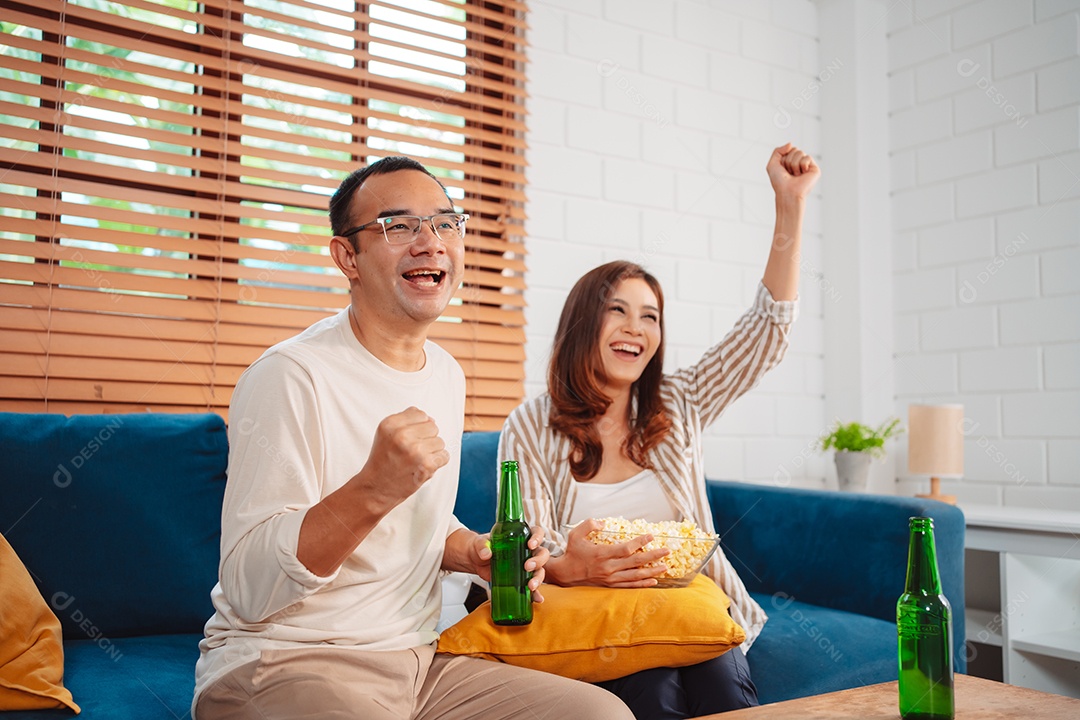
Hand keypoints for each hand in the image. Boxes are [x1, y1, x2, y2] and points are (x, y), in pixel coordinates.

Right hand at [353, 407, 448, 513]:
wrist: (376, 488)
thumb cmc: (383, 460)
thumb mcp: (386, 433)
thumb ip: (407, 421)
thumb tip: (431, 419)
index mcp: (390, 424)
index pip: (420, 414)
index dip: (418, 427)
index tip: (409, 438)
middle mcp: (402, 435)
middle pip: (433, 426)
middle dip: (426, 438)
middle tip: (412, 452)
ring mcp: (415, 450)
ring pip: (440, 441)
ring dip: (432, 452)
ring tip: (416, 460)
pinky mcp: (426, 465)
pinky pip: (444, 456)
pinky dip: (437, 463)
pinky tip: (422, 467)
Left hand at [470, 527, 549, 601]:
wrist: (475, 560)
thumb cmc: (481, 546)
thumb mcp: (480, 543)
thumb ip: (483, 546)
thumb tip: (486, 554)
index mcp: (521, 537)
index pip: (537, 533)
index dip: (537, 537)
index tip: (530, 545)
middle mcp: (527, 551)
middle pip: (542, 553)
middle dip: (538, 561)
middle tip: (527, 566)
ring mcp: (525, 565)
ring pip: (540, 570)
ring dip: (538, 578)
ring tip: (530, 585)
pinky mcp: (521, 578)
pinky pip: (532, 585)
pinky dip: (536, 593)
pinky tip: (537, 598)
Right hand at [553, 519, 669, 587]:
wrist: (565, 574)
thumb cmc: (572, 552)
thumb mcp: (575, 534)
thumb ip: (589, 525)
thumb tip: (604, 522)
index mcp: (602, 554)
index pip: (625, 548)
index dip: (640, 542)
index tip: (651, 536)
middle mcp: (608, 567)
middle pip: (635, 562)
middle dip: (653, 556)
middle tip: (667, 551)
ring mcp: (611, 578)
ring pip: (636, 575)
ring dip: (652, 571)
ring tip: (665, 566)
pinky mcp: (611, 585)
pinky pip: (630, 586)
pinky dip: (643, 584)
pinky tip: (654, 581)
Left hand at [767, 142, 819, 200]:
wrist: (786, 192)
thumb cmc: (779, 182)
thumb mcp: (772, 164)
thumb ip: (777, 151)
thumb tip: (791, 143)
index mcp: (791, 161)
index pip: (789, 148)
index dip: (783, 158)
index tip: (783, 169)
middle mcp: (800, 163)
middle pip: (795, 149)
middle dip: (788, 161)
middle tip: (789, 173)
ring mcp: (808, 166)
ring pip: (800, 152)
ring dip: (794, 164)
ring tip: (794, 175)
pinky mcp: (815, 169)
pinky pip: (807, 158)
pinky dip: (802, 166)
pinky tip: (802, 175)